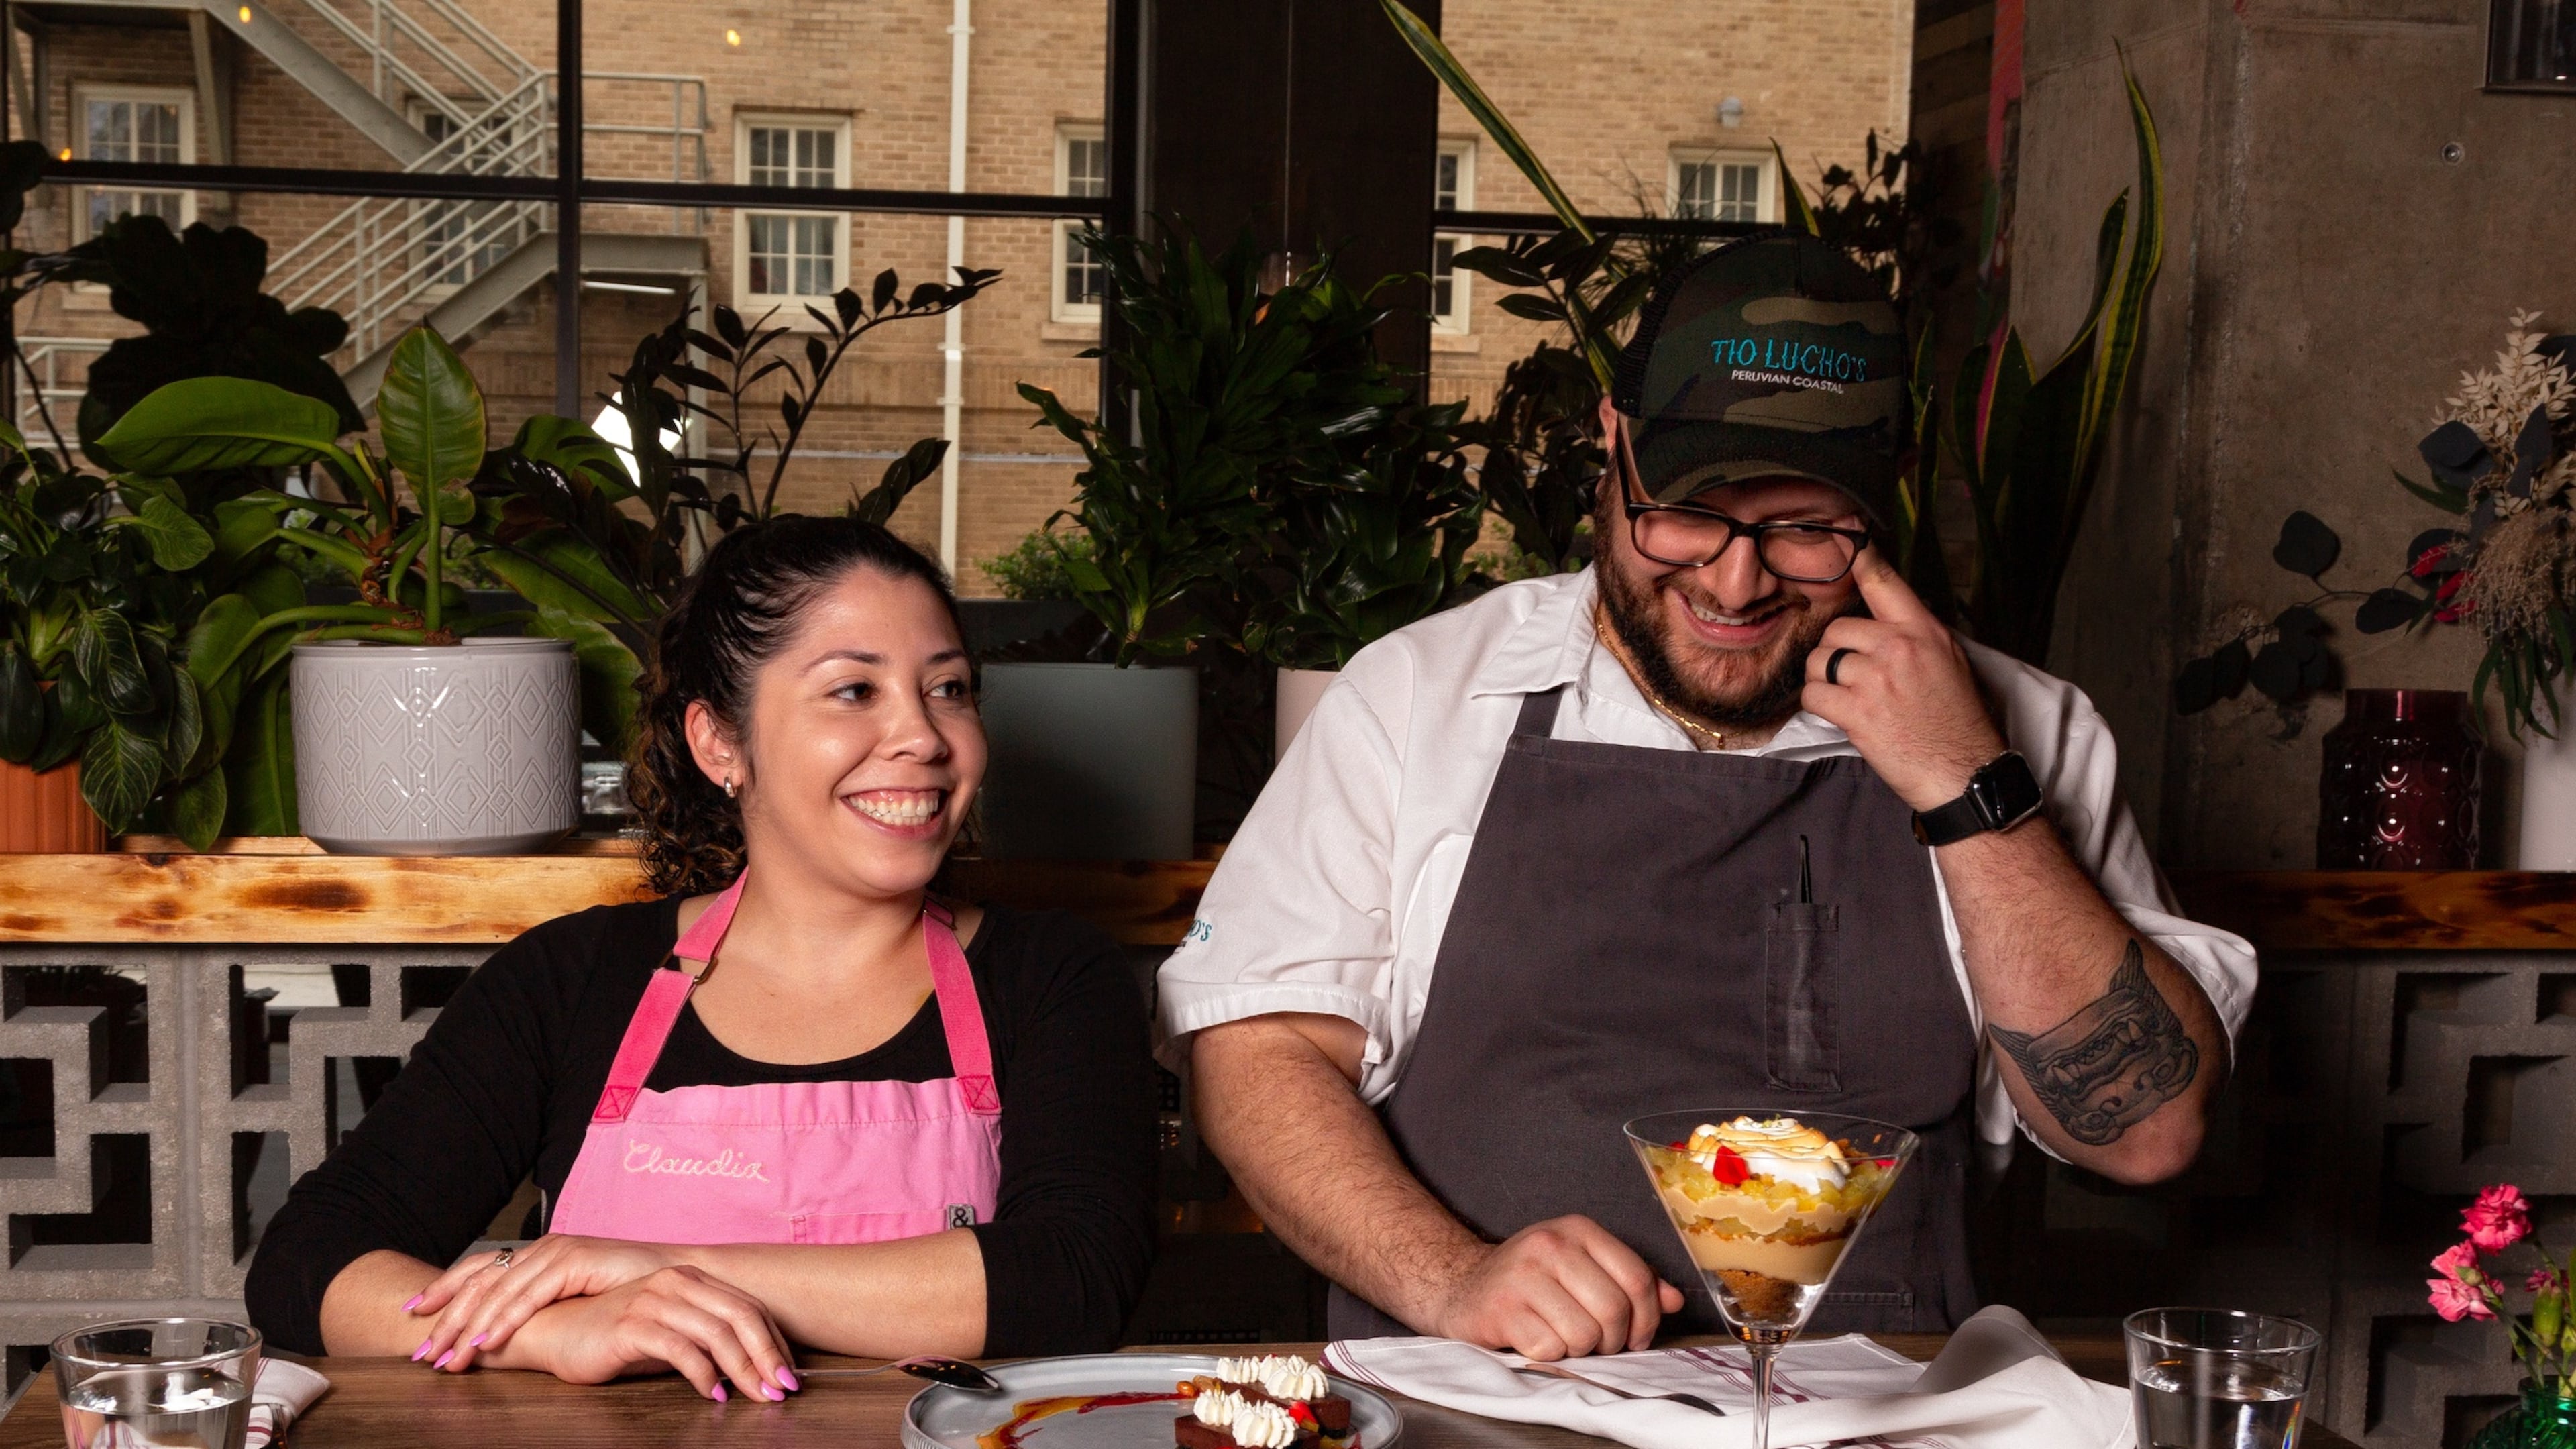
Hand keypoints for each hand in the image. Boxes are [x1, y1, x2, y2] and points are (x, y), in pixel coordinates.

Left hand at [406, 1236, 681, 1372]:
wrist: (682, 1278)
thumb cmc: (632, 1293)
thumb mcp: (576, 1301)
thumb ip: (543, 1307)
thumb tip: (505, 1334)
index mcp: (539, 1255)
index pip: (480, 1269)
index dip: (443, 1289)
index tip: (413, 1313)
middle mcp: (543, 1248)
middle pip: (479, 1281)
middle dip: (445, 1318)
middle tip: (420, 1352)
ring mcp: (557, 1251)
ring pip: (497, 1291)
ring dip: (466, 1328)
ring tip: (445, 1358)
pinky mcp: (574, 1260)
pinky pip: (529, 1296)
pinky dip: (502, 1320)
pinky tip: (484, 1343)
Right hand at [482, 1265, 799, 1401]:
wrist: (555, 1332)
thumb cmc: (613, 1335)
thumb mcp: (668, 1332)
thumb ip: (704, 1339)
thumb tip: (749, 1367)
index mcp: (689, 1279)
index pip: (748, 1306)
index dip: (773, 1341)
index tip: (788, 1373)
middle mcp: (675, 1282)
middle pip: (740, 1317)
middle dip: (767, 1356)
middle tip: (783, 1388)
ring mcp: (653, 1300)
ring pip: (716, 1333)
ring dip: (743, 1369)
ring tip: (757, 1395)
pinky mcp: (632, 1324)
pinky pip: (680, 1348)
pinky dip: (703, 1374)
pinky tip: (713, 1394)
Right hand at [1425, 1215, 1684, 1359]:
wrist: (1462, 1284)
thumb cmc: (1531, 1280)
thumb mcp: (1582, 1266)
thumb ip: (1630, 1280)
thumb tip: (1674, 1299)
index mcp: (1578, 1230)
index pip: (1638, 1279)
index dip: (1646, 1317)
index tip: (1636, 1335)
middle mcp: (1551, 1244)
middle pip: (1614, 1310)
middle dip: (1613, 1339)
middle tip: (1598, 1342)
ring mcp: (1523, 1274)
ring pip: (1584, 1334)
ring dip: (1580, 1349)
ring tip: (1564, 1337)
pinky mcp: (1502, 1307)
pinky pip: (1550, 1348)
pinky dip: (1549, 1354)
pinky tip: (1536, 1338)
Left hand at [1801, 547, 2007, 811]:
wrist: (1963, 772)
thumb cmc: (1959, 722)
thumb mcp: (1950, 663)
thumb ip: (1916, 637)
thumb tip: (1882, 623)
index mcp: (1925, 632)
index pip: (1887, 585)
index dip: (1863, 561)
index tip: (1850, 543)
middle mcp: (1899, 647)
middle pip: (1838, 629)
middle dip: (1836, 652)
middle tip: (1853, 677)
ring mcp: (1876, 678)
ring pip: (1820, 661)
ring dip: (1824, 680)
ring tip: (1848, 697)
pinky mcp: (1857, 711)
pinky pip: (1813, 694)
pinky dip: (1818, 705)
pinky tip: (1840, 715)